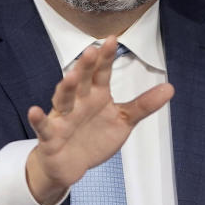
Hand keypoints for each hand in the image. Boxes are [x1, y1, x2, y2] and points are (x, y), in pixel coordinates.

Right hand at [24, 37, 173, 204]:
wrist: (71, 165)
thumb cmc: (94, 137)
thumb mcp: (123, 121)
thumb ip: (144, 105)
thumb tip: (170, 88)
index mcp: (96, 95)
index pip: (101, 73)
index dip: (106, 58)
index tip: (112, 40)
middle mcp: (79, 102)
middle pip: (82, 81)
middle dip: (86, 66)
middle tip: (92, 50)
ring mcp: (63, 118)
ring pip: (63, 99)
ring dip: (66, 88)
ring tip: (71, 76)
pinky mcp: (50, 136)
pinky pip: (43, 127)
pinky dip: (38, 119)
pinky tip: (34, 110)